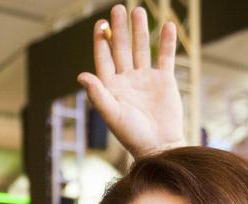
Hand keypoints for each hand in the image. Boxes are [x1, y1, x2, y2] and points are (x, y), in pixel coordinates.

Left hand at [77, 4, 183, 158]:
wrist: (159, 146)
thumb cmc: (132, 135)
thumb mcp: (112, 114)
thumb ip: (97, 94)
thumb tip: (81, 75)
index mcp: (111, 87)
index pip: (104, 59)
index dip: (101, 41)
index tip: (99, 24)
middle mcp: (127, 80)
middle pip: (122, 49)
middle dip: (119, 29)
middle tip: (118, 8)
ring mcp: (146, 78)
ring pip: (142, 49)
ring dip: (140, 31)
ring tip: (139, 10)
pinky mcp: (164, 81)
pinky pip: (165, 56)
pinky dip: (166, 42)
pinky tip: (167, 25)